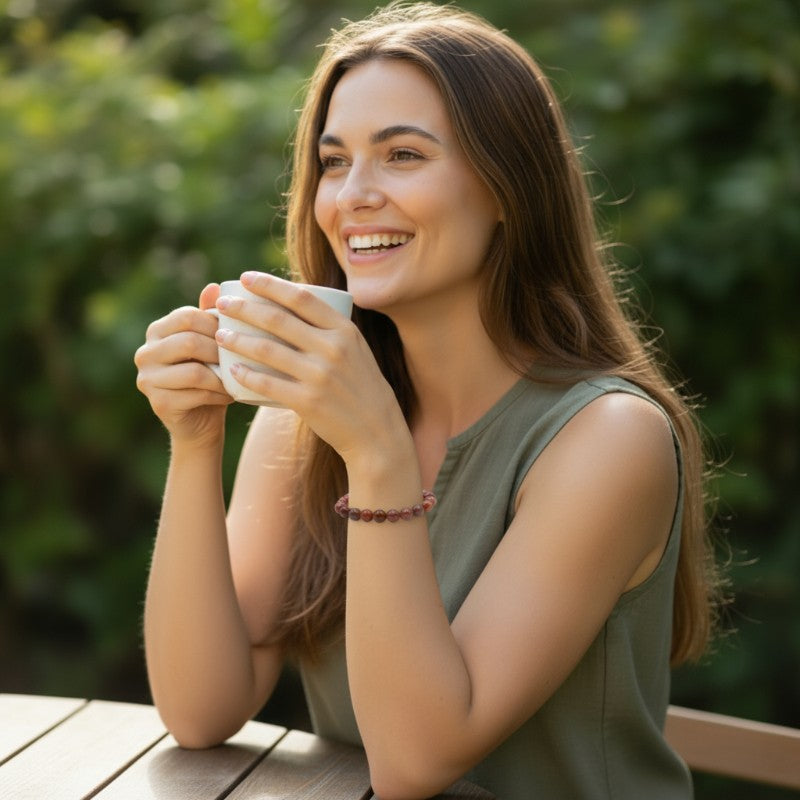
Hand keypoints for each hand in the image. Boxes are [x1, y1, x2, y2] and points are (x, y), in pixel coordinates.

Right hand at [134, 283, 232, 447]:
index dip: (217, 324)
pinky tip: (231, 395)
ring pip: (194, 370)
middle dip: (221, 350)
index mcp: (157, 331)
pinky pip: (196, 393)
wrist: (202, 421)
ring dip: (222, 374)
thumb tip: (215, 286)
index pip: (188, 316)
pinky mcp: (158, 403)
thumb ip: (210, 317)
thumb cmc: (210, 376)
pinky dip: (219, 394)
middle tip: (243, 357)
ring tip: (239, 376)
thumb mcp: (211, 344)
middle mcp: (145, 353)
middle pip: (188, 341)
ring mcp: (147, 379)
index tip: (240, 334)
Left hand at [215, 272, 409, 464]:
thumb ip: (330, 329)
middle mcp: (333, 349)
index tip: (245, 278)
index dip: (269, 285)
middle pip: (277, 320)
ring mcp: (320, 375)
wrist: (376, 432)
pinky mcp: (308, 401)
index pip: (301, 298)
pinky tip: (232, 370)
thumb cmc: (361, 386)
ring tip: (220, 335)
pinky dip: (246, 375)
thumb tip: (293, 303)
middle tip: (222, 304)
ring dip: (237, 340)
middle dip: (243, 308)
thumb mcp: (355, 349)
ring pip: (267, 349)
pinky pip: (268, 383)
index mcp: (344, 330)